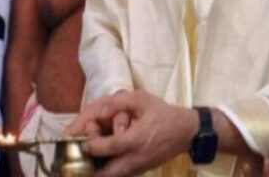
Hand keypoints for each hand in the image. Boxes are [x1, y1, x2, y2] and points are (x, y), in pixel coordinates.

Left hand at [78, 91, 198, 176]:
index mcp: (136, 139)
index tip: (83, 141)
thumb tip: (100, 111)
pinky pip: (121, 176)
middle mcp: (136, 158)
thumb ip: (120, 101)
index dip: (91, 146)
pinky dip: (110, 172)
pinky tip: (104, 162)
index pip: (107, 148)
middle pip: (106, 173)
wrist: (186, 132)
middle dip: (90, 169)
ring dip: (99, 171)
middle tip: (83, 158)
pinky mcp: (142, 171)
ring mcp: (139, 168)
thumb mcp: (143, 99)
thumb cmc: (164, 114)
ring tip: (90, 161)